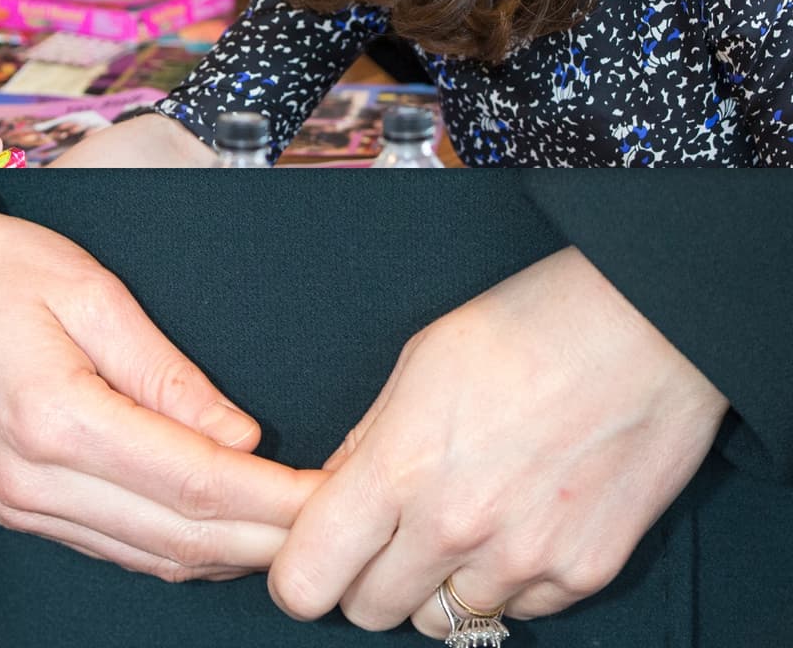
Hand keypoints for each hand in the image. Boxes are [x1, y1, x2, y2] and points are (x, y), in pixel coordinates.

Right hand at [0, 203, 324, 579]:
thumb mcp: (85, 291)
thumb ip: (165, 373)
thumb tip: (238, 438)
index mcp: (55, 419)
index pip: (196, 485)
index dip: (275, 501)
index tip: (333, 498)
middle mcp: (32, 482)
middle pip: (180, 539)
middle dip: (267, 539)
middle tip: (334, 524)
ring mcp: (17, 503)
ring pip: (149, 557)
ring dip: (227, 553)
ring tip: (290, 528)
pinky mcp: (11, 504)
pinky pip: (112, 546)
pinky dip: (175, 548)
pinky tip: (216, 529)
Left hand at [267, 247, 728, 635]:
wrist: (647, 328)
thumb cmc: (527, 327)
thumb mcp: (418, 364)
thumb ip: (367, 443)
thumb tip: (333, 494)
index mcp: (400, 469)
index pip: (307, 580)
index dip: (299, 572)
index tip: (314, 552)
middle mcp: (456, 529)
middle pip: (368, 612)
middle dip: (364, 578)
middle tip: (386, 532)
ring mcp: (524, 559)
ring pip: (441, 621)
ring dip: (436, 584)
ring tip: (461, 521)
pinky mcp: (583, 575)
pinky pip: (515, 611)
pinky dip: (504, 582)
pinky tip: (517, 522)